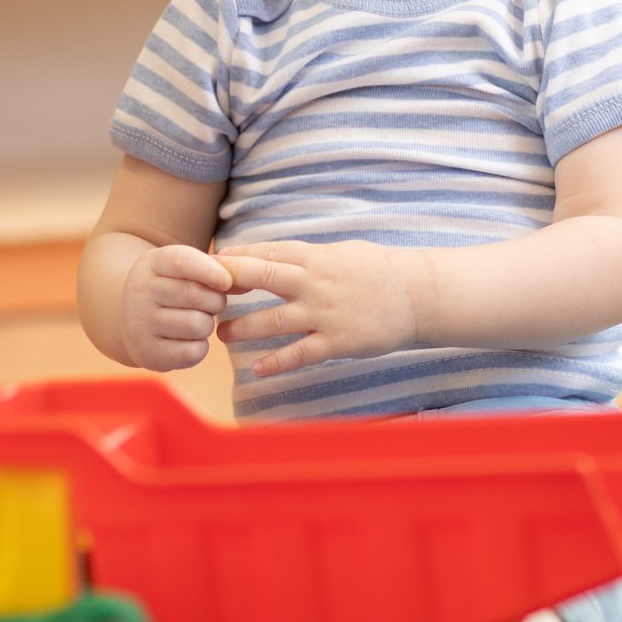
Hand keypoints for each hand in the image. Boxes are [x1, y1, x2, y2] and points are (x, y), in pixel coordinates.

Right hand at [122, 245, 232, 370]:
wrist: (129, 317)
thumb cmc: (171, 286)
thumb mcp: (184, 268)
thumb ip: (215, 270)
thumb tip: (246, 282)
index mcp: (151, 263)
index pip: (182, 261)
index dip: (211, 271)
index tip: (227, 281)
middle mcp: (140, 292)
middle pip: (195, 295)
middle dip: (215, 301)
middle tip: (210, 303)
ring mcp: (140, 325)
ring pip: (197, 325)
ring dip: (207, 324)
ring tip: (195, 320)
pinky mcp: (147, 354)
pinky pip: (193, 352)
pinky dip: (199, 347)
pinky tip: (187, 340)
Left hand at [215, 240, 427, 377]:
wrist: (418, 294)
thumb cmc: (381, 270)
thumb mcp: (342, 252)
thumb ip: (308, 256)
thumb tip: (276, 256)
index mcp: (316, 257)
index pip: (266, 253)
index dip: (235, 258)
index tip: (210, 264)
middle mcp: (314, 282)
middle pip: (260, 278)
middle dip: (228, 285)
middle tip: (202, 294)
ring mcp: (324, 313)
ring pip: (272, 320)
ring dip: (242, 328)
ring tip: (222, 335)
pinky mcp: (336, 341)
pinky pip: (299, 353)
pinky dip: (276, 362)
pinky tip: (257, 369)